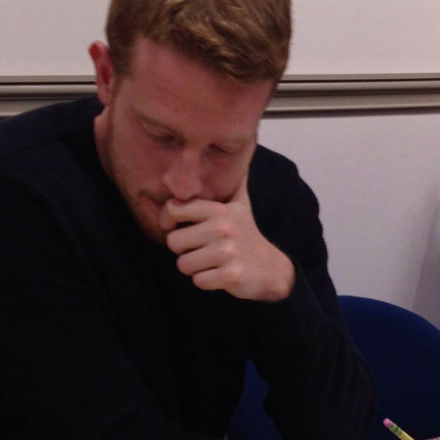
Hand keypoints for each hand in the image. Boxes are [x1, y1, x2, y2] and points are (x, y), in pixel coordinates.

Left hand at [161, 175, 294, 300]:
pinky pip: (198, 281)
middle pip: (173, 242)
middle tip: (200, 251)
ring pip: (183, 264)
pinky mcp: (231, 275)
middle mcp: (222, 228)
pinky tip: (219, 275)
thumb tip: (236, 157)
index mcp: (218, 210)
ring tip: (211, 263)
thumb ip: (232, 183)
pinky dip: (206, 282)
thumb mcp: (241, 206)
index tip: (175, 228)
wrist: (272, 269)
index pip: (173, 208)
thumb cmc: (247, 237)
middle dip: (183, 251)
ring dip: (194, 269)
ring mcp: (227, 252)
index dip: (167, 220)